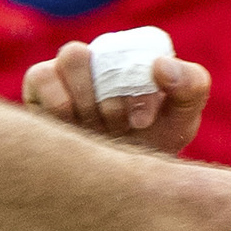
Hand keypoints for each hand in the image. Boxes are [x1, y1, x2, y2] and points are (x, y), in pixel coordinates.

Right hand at [23, 40, 211, 155]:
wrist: (120, 183)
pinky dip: (61, 106)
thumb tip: (160, 65)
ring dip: (90, 100)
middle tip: (122, 129)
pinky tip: (76, 133)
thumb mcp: (182, 120)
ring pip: (73, 56)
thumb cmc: (152, 144)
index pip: (136, 47)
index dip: (138, 85)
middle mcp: (101, 55)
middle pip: (109, 48)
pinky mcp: (39, 89)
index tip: (145, 121)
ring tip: (100, 132)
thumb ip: (192, 86)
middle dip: (111, 98)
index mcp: (134, 55)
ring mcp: (67, 69)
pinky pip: (42, 76)